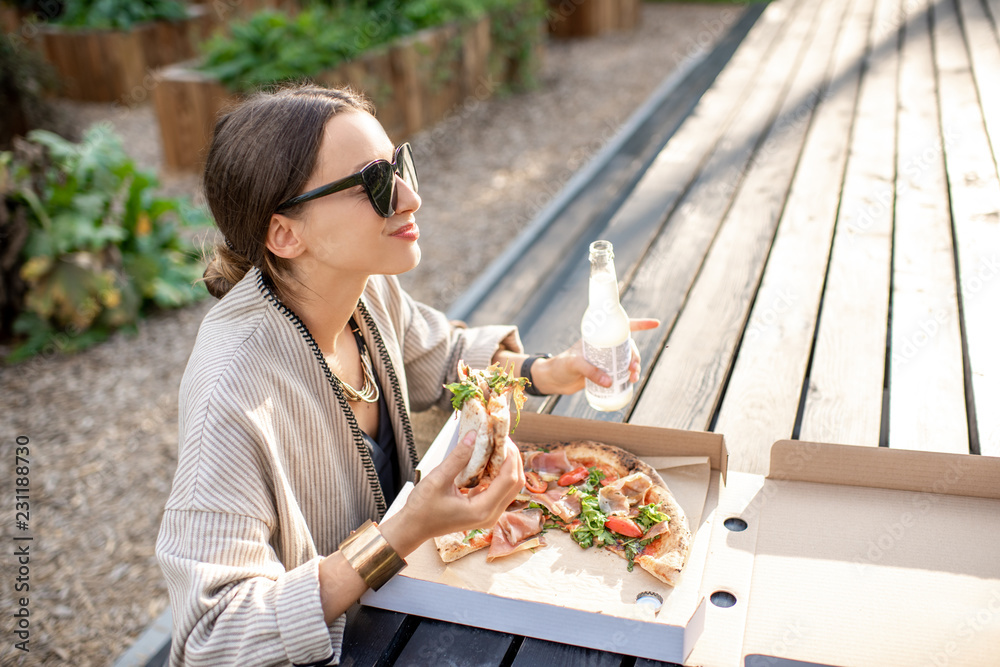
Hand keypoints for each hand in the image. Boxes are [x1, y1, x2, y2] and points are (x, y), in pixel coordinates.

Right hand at [380, 429, 524, 555]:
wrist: (413, 528)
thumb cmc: (421, 509)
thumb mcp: (437, 480)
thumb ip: (457, 458)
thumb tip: (473, 435)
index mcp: (482, 510)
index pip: (509, 479)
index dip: (510, 456)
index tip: (502, 437)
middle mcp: (491, 515)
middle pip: (515, 482)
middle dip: (512, 458)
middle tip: (500, 438)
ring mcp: (489, 514)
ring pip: (510, 486)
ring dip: (506, 464)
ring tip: (495, 445)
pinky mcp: (484, 510)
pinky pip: (499, 489)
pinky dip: (498, 473)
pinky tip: (487, 459)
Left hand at [533, 318, 658, 394]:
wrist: (553, 380)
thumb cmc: (560, 366)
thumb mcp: (574, 365)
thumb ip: (590, 371)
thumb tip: (610, 382)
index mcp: (597, 337)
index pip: (620, 326)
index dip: (640, 324)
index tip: (656, 323)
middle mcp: (603, 346)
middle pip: (627, 346)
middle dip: (636, 356)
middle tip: (634, 369)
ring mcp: (604, 359)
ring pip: (626, 360)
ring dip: (634, 367)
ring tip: (633, 378)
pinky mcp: (603, 372)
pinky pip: (620, 372)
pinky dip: (627, 377)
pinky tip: (630, 384)